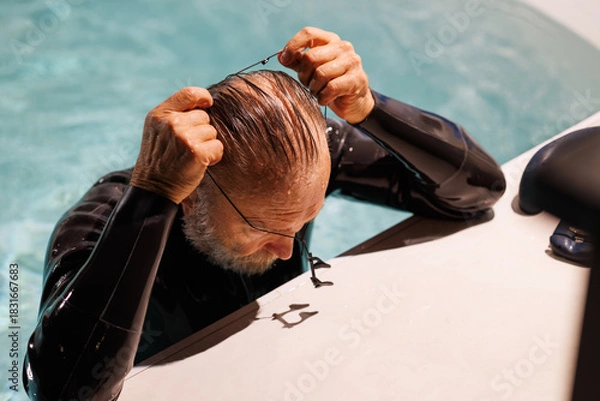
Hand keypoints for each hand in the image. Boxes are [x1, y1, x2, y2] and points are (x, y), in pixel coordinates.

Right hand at [130, 87, 222, 203]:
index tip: (208, 104)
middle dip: (202, 131)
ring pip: (212, 132)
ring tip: (192, 155)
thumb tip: (203, 105)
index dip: (203, 97)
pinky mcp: (196, 152)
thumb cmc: (159, 160)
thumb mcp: (157, 131)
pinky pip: (218, 147)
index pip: (188, 94)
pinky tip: (200, 163)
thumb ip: (174, 115)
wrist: (154, 189)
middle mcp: (171, 123)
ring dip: (208, 145)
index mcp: (159, 114)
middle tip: (188, 147)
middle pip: (204, 116)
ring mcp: (184, 137)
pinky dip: (214, 157)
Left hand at [278, 26, 373, 123]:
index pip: (308, 33)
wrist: (353, 102)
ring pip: (320, 74)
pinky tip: (324, 100)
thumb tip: (281, 56)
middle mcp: (343, 47)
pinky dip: (323, 97)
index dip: (293, 46)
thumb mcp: (311, 70)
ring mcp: (352, 62)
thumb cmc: (329, 83)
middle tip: (307, 84)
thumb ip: (297, 61)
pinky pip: (331, 88)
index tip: (285, 60)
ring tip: (317, 92)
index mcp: (330, 40)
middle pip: (311, 57)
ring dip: (314, 88)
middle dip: (304, 75)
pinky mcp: (357, 79)